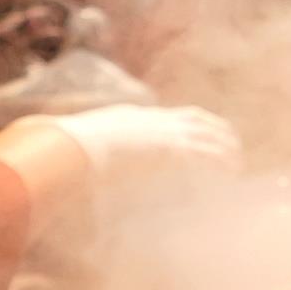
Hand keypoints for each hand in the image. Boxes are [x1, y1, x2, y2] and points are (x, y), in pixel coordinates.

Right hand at [36, 103, 241, 194]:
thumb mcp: (70, 153)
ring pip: (209, 136)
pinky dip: (224, 164)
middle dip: (215, 131)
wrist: (68, 150)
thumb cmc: (62, 156)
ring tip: (237, 164)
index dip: (185, 125)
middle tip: (230, 146)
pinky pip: (210, 156)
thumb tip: (53, 171)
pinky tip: (233, 173)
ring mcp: (164, 133)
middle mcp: (151, 120)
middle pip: (195, 119)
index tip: (196, 132)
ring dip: (226, 149)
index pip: (165, 116)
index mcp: (129, 117)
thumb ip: (75, 160)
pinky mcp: (175, 151)